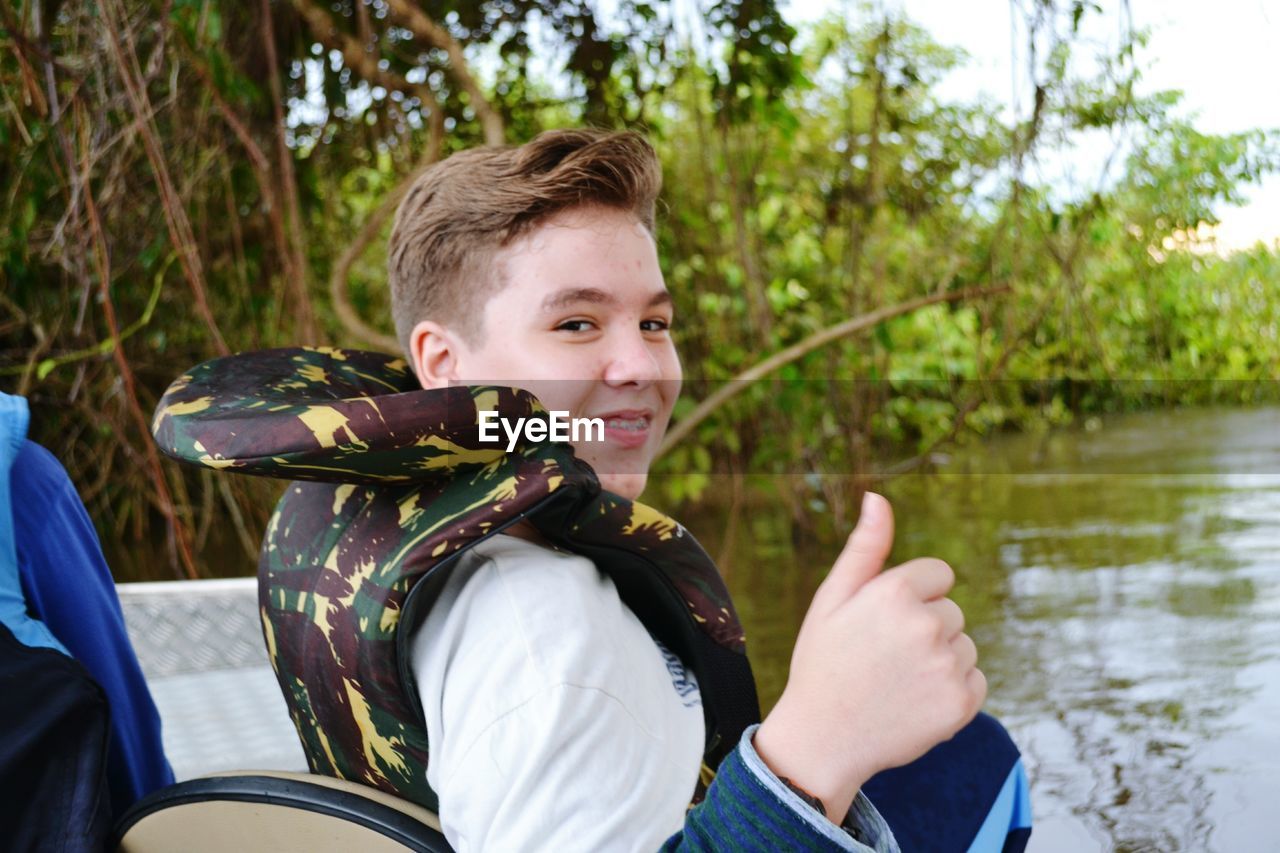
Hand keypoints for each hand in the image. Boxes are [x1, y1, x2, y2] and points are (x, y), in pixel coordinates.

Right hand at [752, 492, 986, 822]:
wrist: (822, 738)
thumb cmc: (823, 661)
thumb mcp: (832, 598)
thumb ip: (865, 548)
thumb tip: (878, 497)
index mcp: (896, 591)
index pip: (938, 575)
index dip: (911, 598)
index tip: (883, 623)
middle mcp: (928, 624)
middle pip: (951, 612)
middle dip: (925, 628)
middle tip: (883, 657)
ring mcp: (948, 666)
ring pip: (964, 646)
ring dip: (941, 660)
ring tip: (898, 682)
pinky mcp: (962, 703)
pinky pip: (975, 681)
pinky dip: (952, 690)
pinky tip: (916, 701)